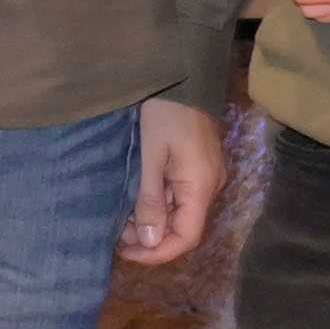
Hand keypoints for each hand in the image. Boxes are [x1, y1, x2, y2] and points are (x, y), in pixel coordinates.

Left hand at [126, 101, 227, 263]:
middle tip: (117, 233)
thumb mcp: (151, 157)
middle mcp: (211, 187)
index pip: (186, 237)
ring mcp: (208, 177)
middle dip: (152, 238)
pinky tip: (139, 200)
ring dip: (154, 222)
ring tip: (124, 218)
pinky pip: (183, 198)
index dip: (157, 253)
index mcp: (201, 187)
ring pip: (182, 214)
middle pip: (185, 228)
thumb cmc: (165, 115)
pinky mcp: (201, 168)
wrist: (185, 76)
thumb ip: (151, 200)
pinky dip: (161, 206)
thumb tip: (150, 242)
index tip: (126, 252)